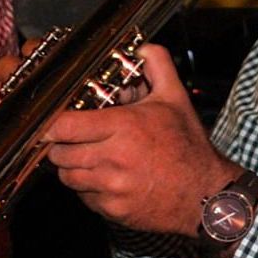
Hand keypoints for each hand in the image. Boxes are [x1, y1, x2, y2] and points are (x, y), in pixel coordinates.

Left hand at [40, 43, 234, 232]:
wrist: (206, 195)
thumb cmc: (189, 148)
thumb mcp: (176, 101)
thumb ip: (157, 66)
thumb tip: (142, 47)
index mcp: (124, 127)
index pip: (63, 126)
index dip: (51, 124)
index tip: (52, 122)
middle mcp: (114, 158)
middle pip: (59, 153)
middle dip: (63, 145)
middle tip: (77, 140)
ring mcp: (111, 187)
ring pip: (67, 176)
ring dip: (74, 167)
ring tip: (93, 159)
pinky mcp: (112, 210)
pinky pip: (83, 197)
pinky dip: (89, 189)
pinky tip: (108, 179)